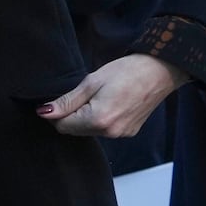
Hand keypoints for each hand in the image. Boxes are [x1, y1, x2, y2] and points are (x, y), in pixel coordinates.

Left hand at [37, 53, 187, 138]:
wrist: (160, 71)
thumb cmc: (126, 71)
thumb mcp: (91, 82)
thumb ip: (67, 101)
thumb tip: (44, 112)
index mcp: (99, 120)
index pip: (63, 127)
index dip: (55, 114)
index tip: (58, 100)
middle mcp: (110, 132)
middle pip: (75, 131)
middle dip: (69, 117)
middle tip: (79, 95)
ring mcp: (122, 134)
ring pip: (89, 131)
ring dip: (84, 118)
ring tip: (95, 97)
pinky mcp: (129, 132)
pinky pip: (104, 130)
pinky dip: (98, 120)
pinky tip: (106, 103)